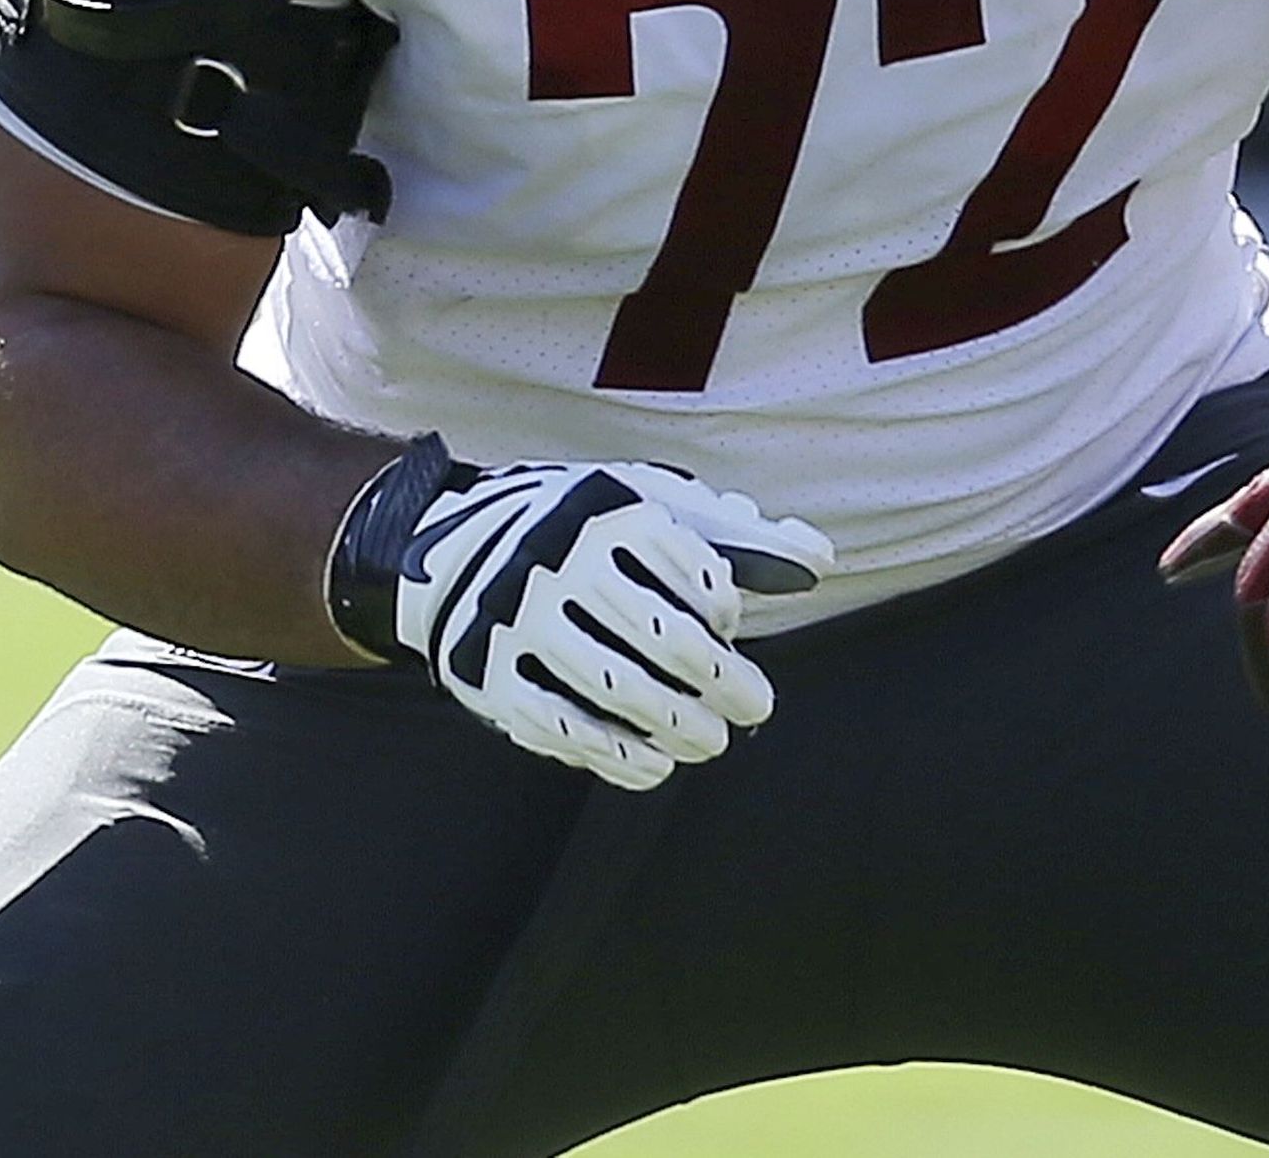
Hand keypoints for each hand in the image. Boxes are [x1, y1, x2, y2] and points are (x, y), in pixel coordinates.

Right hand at [334, 443, 833, 789]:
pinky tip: (656, 765)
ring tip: (712, 742)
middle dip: (724, 682)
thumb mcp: (645, 504)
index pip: (693, 571)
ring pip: (619, 690)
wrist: (450, 551)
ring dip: (680, 727)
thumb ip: (730, 533)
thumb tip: (818, 558)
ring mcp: (518, 620)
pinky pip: (564, 727)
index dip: (725, 608)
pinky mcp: (487, 674)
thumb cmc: (580, 527)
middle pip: (665, 637)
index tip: (729, 626)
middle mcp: (559, 558)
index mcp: (605, 507)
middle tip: (757, 706)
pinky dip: (617, 755)